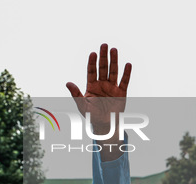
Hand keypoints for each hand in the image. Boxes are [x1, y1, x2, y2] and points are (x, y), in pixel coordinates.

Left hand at [66, 44, 130, 161]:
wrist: (104, 126)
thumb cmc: (91, 117)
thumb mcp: (82, 105)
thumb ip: (75, 94)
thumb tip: (67, 83)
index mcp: (91, 86)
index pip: (91, 71)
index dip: (92, 62)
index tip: (92, 53)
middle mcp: (102, 84)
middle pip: (102, 68)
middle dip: (103, 57)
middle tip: (104, 45)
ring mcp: (112, 87)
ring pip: (113, 71)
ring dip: (114, 60)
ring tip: (114, 49)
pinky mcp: (121, 92)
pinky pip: (124, 81)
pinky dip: (126, 73)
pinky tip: (127, 64)